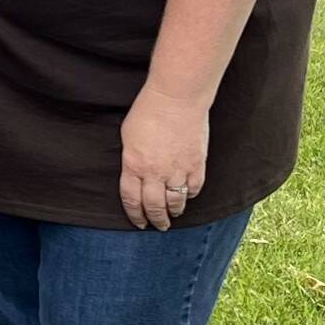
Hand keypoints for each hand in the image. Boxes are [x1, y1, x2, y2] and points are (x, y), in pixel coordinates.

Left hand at [119, 83, 208, 230]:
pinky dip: (190, 196)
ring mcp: (177, 171)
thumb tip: (135, 173)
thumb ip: (131, 159)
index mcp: (134, 165)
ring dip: (174, 212)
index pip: (132, 200)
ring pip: (175, 203)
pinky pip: (193, 189)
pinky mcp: (196, 165)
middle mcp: (155, 173)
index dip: (135, 215)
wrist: (177, 98)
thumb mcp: (128, 136)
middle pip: (154, 207)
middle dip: (155, 220)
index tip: (138, 222)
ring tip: (173, 215)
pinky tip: (187, 195)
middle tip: (158, 226)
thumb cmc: (148, 111)